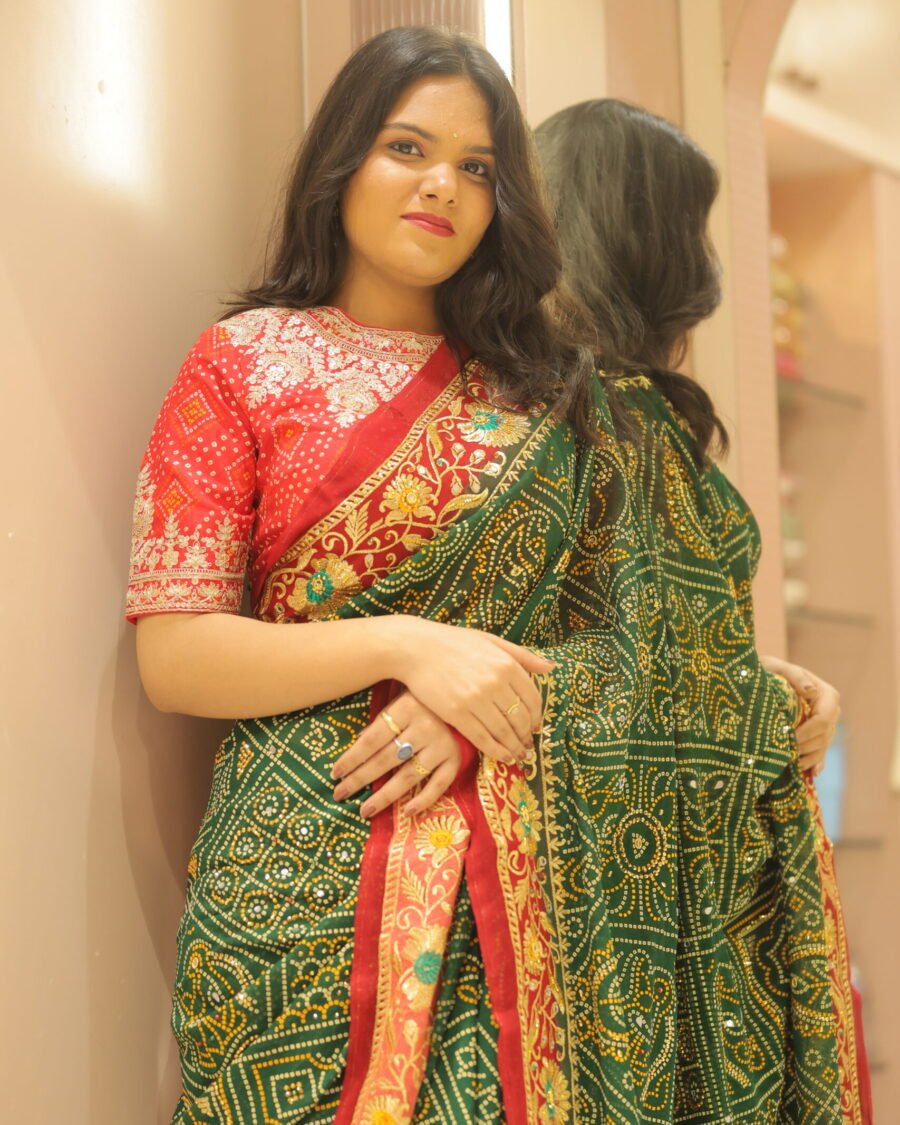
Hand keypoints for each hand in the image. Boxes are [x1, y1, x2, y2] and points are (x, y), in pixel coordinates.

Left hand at [332, 690, 463, 817]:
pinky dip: (424, 799)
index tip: (335, 774)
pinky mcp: (456, 758)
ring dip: (385, 795)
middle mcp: (425, 727)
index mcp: (406, 708)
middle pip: (386, 759)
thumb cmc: (424, 698)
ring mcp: (442, 745)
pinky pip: (439, 784)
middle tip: (340, 794)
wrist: (463, 695)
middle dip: (360, 778)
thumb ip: (381, 722)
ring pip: (408, 775)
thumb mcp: (400, 701)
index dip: (352, 758)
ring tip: (365, 809)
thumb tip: (357, 745)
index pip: (372, 739)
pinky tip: (407, 811)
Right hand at [383, 616, 551, 762]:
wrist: (415, 648)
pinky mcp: (457, 714)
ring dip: (515, 747)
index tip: (536, 726)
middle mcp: (495, 683)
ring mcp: (476, 700)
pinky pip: (483, 739)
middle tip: (527, 744)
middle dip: (527, 735)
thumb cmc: (453, 642)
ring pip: (504, 732)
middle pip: (521, 718)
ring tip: (518, 754)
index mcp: (507, 664)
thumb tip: (551, 667)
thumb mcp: (491, 640)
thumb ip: (522, 655)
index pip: (533, 698)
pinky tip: (502, 756)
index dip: (537, 716)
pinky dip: (496, 751)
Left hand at [760, 654, 840, 776]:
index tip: (790, 738)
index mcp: (827, 695)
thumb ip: (795, 676)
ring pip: (822, 747)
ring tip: (791, 765)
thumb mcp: (779, 667)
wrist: (767, 676)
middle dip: (805, 747)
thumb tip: (811, 692)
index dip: (808, 732)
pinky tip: (810, 773)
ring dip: (808, 758)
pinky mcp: (818, 735)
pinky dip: (814, 763)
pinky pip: (820, 752)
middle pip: (824, 737)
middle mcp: (831, 711)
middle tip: (784, 754)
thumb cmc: (771, 670)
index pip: (824, 720)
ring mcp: (827, 725)